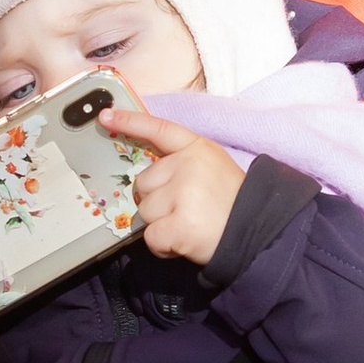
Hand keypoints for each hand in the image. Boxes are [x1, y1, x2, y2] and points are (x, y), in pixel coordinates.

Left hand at [105, 109, 244, 267]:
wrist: (257, 234)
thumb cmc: (232, 205)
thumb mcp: (213, 169)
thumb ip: (182, 165)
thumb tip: (145, 178)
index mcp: (198, 149)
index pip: (159, 130)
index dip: (130, 122)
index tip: (106, 116)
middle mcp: (189, 166)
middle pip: (143, 184)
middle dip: (158, 201)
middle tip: (187, 210)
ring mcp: (184, 194)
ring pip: (144, 211)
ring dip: (161, 224)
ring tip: (189, 225)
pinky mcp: (180, 225)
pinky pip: (151, 237)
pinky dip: (164, 246)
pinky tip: (185, 241)